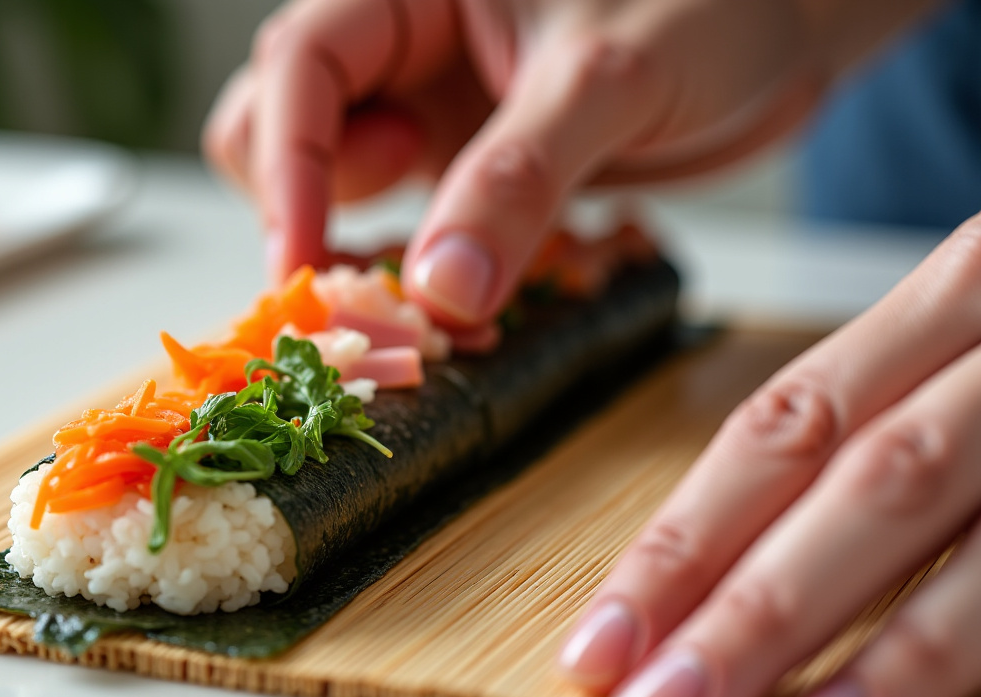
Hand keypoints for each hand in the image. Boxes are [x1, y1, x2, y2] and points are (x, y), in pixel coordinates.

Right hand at [203, 0, 876, 334]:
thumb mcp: (614, 77)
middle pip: (278, 123)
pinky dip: (418, 272)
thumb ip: (521, 174)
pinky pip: (405, 225)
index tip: (303, 263)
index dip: (288, 163)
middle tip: (378, 277)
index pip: (301, 63)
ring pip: (335, 182)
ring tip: (437, 293)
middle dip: (306, 205)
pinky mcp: (468, 166)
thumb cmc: (720, 4)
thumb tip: (441, 290)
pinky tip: (469, 294)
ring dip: (359, 250)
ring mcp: (432, 108)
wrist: (791, 32)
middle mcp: (406, 46)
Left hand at [558, 214, 980, 696]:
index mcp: (953, 296)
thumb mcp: (969, 354)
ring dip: (875, 647)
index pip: (778, 430)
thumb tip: (720, 577)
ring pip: (969, 529)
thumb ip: (876, 434)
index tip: (598, 639)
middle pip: (859, 478)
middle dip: (749, 604)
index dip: (680, 540)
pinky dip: (976, 648)